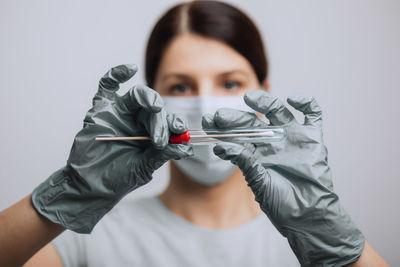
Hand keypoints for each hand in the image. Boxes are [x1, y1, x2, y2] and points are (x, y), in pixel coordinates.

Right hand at [32, 64, 192, 232]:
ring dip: (149, 99)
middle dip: (161, 119)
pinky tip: (130, 69)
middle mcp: (137, 120)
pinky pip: (107, 87)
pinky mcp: (101, 110)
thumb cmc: (118, 177)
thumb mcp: (145, 166)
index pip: (167, 121)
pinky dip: (116, 74)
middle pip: (155, 107)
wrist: (91, 186)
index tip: (180, 132)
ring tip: (155, 108)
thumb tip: (187, 147)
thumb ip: (163, 154)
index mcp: (151, 133)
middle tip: (160, 138)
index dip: (175, 124)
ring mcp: (119, 113)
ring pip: (138, 95)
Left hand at [202, 90, 364, 265]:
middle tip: (221, 115)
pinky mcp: (312, 137)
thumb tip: (222, 146)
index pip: (234, 134)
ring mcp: (292, 136)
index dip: (221, 127)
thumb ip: (245, 163)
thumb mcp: (259, 183)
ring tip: (250, 98)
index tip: (207, 122)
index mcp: (255, 152)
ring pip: (277, 110)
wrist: (309, 215)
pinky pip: (311, 114)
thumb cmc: (282, 203)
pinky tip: (293, 100)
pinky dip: (305, 103)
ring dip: (264, 101)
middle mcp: (271, 140)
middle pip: (251, 121)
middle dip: (235, 117)